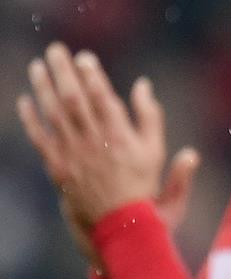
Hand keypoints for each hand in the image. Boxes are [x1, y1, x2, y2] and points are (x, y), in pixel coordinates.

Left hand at [16, 44, 199, 268]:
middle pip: (74, 100)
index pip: (103, 99)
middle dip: (63, 72)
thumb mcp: (157, 152)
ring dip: (44, 88)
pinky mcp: (58, 169)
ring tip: (38, 65)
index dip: (92, 76)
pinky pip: (40, 140)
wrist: (122, 229)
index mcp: (121, 138)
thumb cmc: (145, 190)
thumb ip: (151, 117)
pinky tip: (25, 100)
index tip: (84, 57)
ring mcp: (73, 156)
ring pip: (54, 115)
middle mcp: (94, 143)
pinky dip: (31, 119)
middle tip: (56, 49)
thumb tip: (144, 86)